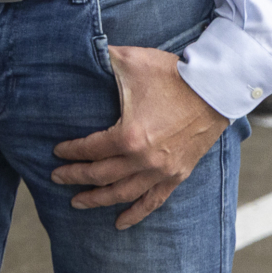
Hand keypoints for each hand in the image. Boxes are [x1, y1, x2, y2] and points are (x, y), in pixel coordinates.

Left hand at [50, 45, 231, 228]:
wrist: (215, 89)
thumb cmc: (171, 74)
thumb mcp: (131, 60)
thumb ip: (101, 57)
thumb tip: (78, 49)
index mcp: (128, 136)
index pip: (89, 150)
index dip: (70, 152)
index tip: (56, 153)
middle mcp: (144, 160)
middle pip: (100, 175)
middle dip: (75, 177)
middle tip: (57, 178)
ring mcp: (162, 171)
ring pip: (123, 194)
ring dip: (98, 199)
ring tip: (78, 202)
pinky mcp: (177, 175)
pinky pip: (153, 201)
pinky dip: (135, 213)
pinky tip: (120, 223)